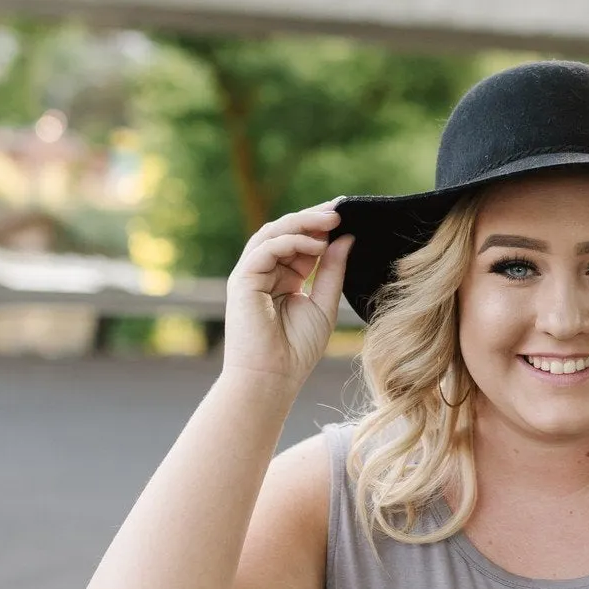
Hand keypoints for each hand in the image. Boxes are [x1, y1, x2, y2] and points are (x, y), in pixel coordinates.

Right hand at [221, 202, 353, 388]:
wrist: (271, 378)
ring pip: (272, 233)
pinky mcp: (242, 279)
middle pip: (285, 232)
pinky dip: (291, 242)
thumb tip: (347, 238)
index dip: (321, 228)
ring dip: (303, 223)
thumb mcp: (324, 304)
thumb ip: (333, 271)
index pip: (301, 243)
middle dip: (313, 218)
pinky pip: (266, 249)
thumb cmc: (296, 350)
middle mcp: (264, 273)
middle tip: (341, 209)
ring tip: (332, 220)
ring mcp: (250, 274)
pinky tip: (317, 246)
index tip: (347, 215)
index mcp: (283, 279)